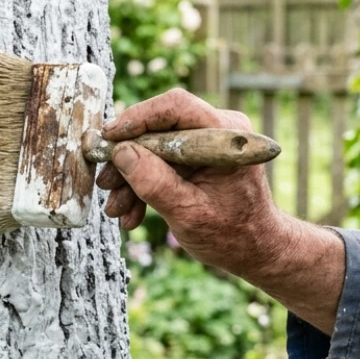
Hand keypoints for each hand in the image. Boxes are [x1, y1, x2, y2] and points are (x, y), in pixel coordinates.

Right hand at [98, 89, 287, 276]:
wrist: (254, 250)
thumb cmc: (232, 235)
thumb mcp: (188, 213)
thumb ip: (154, 182)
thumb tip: (122, 153)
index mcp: (225, 137)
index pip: (176, 107)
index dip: (137, 118)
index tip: (109, 138)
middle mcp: (217, 132)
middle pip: (159, 129)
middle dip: (128, 159)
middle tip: (105, 182)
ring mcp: (206, 144)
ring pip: (155, 148)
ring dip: (132, 178)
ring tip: (116, 209)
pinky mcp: (197, 159)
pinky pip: (162, 163)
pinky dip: (145, 185)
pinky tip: (131, 212)